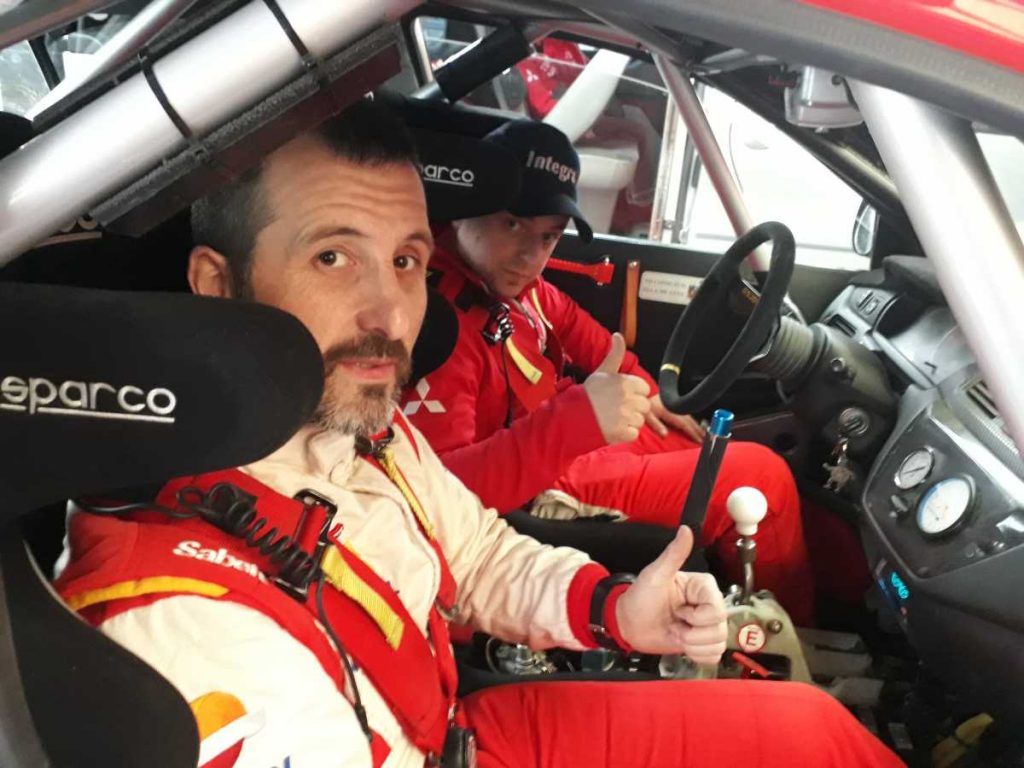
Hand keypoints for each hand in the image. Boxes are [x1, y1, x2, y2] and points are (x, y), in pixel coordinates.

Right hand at [583, 333, 650, 444]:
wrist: (572, 416)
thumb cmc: (588, 393)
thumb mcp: (602, 371)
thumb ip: (615, 354)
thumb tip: (618, 335)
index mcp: (627, 383)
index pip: (644, 389)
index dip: (633, 392)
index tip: (619, 395)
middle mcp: (629, 399)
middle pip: (644, 405)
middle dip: (632, 408)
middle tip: (614, 408)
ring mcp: (627, 417)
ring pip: (640, 420)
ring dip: (629, 421)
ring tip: (612, 417)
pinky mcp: (623, 433)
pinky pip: (634, 433)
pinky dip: (624, 433)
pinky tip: (612, 427)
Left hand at [614, 526, 726, 662]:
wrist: (628, 624)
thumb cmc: (639, 598)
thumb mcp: (655, 575)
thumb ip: (673, 554)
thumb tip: (685, 529)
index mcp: (702, 587)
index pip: (717, 610)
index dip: (696, 616)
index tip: (678, 610)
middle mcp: (709, 604)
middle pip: (720, 628)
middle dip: (692, 633)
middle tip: (675, 623)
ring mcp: (706, 625)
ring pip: (718, 643)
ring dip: (692, 644)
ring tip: (676, 633)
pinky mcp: (702, 642)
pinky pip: (714, 655)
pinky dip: (697, 655)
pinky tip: (683, 645)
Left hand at [645, 394, 705, 442]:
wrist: (644, 394)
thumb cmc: (646, 407)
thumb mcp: (648, 416)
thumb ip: (656, 425)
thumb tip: (665, 435)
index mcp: (670, 412)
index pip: (684, 424)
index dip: (692, 432)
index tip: (699, 440)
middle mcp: (676, 409)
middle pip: (690, 421)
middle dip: (699, 431)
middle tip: (706, 440)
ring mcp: (677, 407)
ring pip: (690, 418)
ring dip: (697, 426)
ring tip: (704, 435)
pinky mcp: (677, 406)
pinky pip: (687, 415)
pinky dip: (693, 422)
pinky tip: (696, 427)